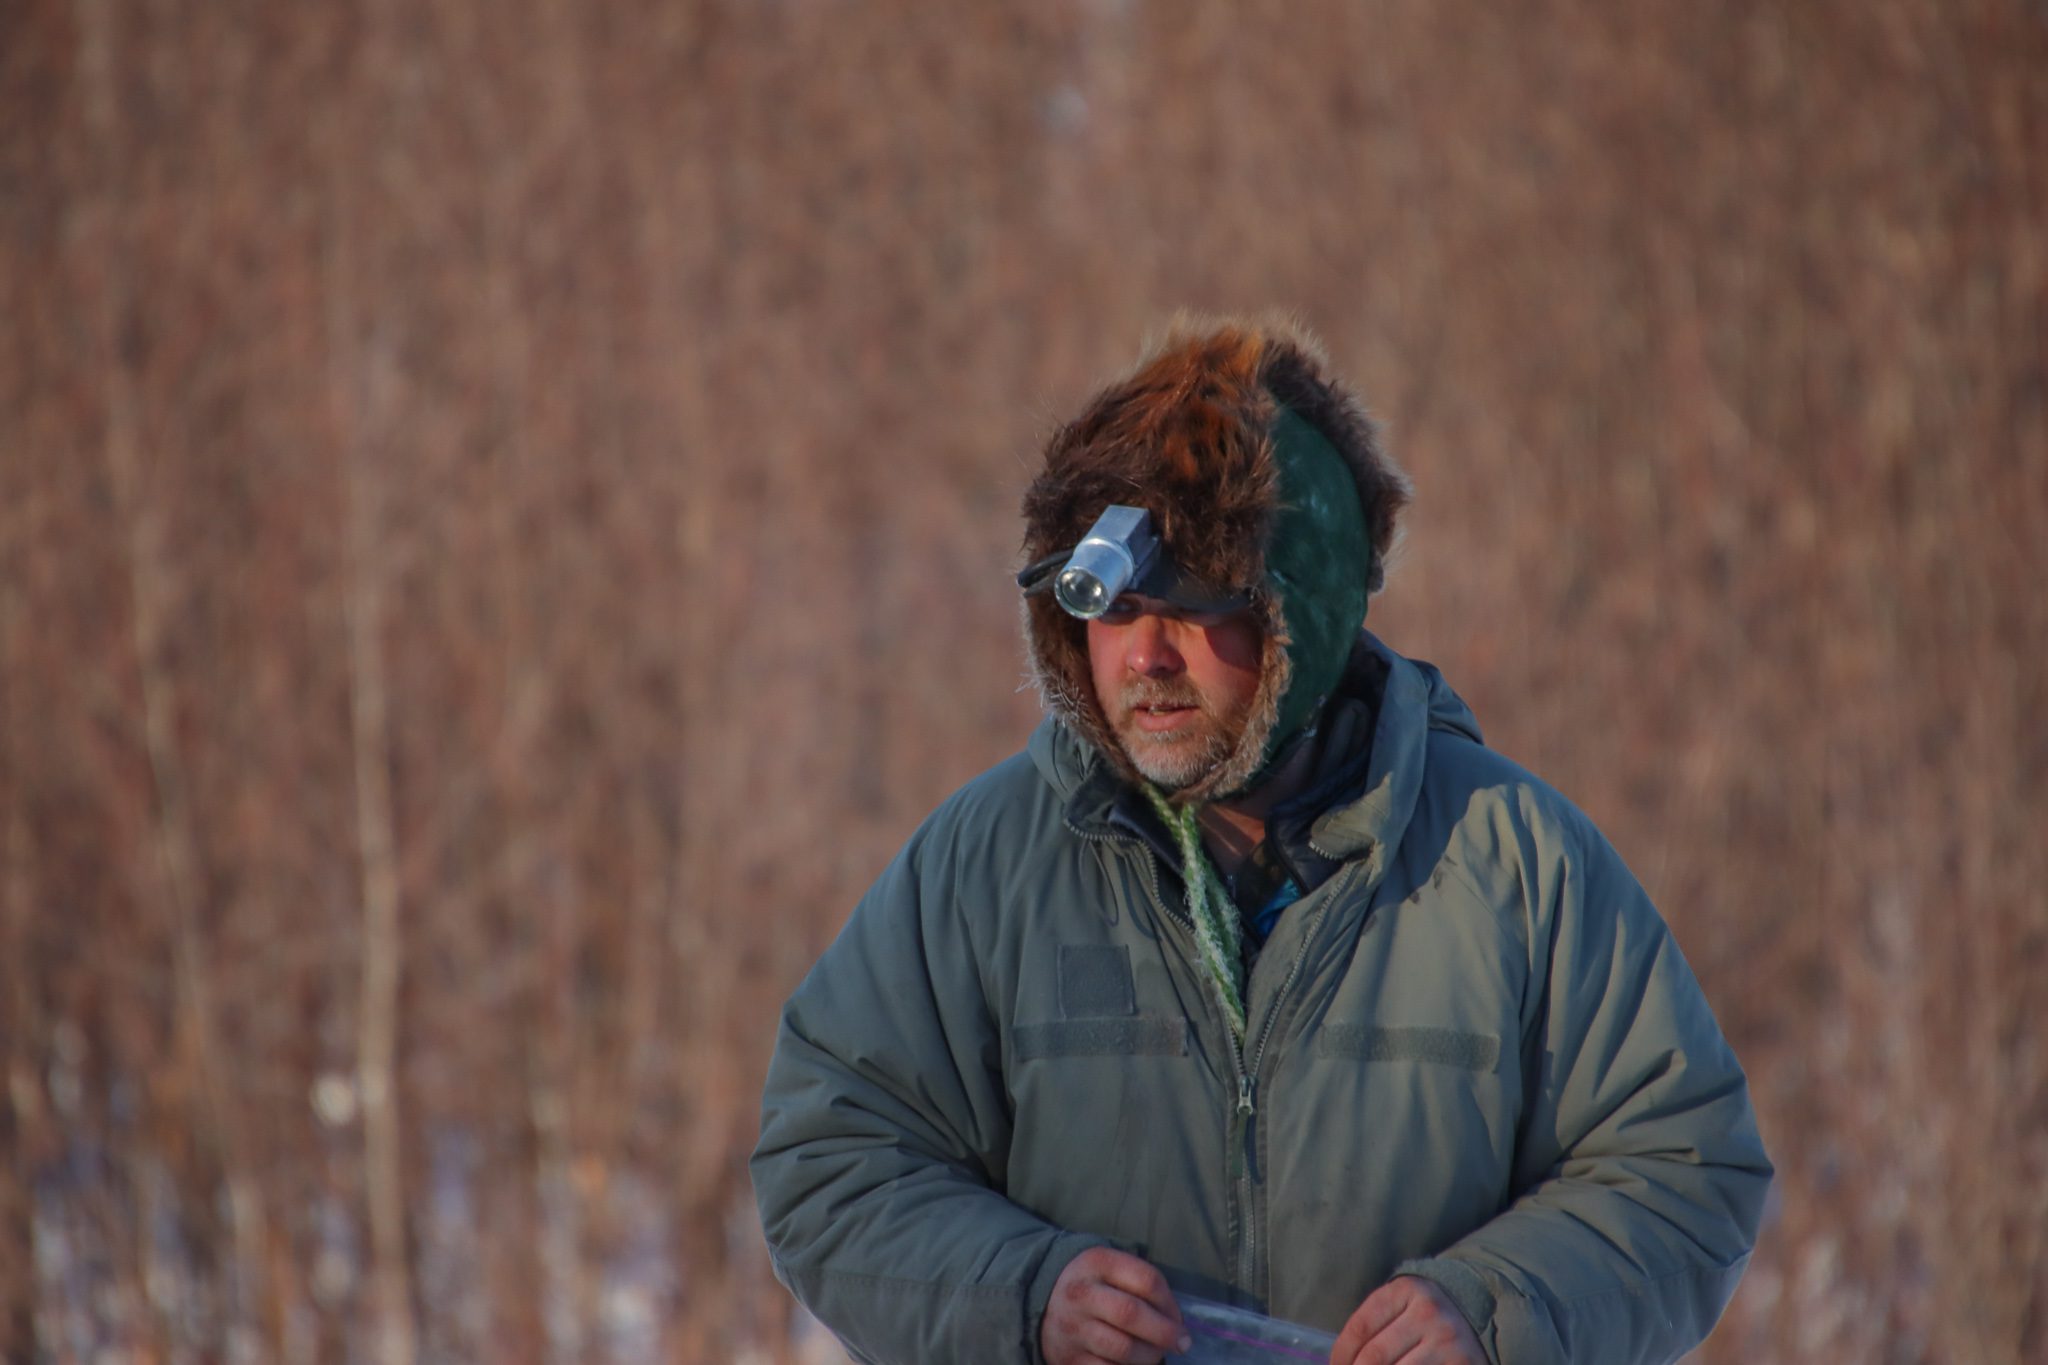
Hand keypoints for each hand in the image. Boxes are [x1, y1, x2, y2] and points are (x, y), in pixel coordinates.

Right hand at [1041, 1246, 1190, 1364]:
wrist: (1045, 1302)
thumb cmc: (1094, 1285)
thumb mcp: (1112, 1269)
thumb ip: (1143, 1285)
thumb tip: (1175, 1322)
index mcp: (1097, 1263)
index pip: (1146, 1280)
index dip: (1170, 1303)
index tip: (1179, 1318)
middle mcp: (1081, 1294)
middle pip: (1131, 1313)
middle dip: (1165, 1332)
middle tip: (1182, 1343)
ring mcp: (1072, 1328)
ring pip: (1122, 1348)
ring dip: (1150, 1356)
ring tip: (1156, 1354)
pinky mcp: (1068, 1359)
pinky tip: (1133, 1364)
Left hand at [1330, 1276, 1484, 1364]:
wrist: (1485, 1317)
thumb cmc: (1428, 1317)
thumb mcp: (1403, 1306)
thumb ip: (1373, 1325)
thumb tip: (1337, 1362)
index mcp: (1407, 1289)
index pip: (1360, 1328)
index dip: (1341, 1355)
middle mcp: (1429, 1312)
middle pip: (1374, 1356)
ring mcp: (1448, 1340)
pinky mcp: (1463, 1364)